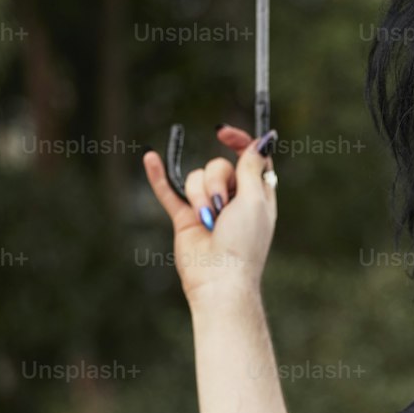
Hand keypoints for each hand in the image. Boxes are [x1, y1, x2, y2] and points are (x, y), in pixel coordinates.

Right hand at [143, 125, 277, 301]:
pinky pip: (168, 190)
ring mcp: (206, 207)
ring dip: (200, 197)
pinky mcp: (184, 218)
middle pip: (219, 166)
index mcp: (256, 194)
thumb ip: (252, 168)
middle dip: (217, 182)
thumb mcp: (254, 200)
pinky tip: (150, 157)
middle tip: (222, 208)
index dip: (239, 141)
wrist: (219, 279)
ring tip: (207, 222)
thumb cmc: (244, 243)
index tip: (222, 132)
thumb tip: (263, 140)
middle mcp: (232, 199)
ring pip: (195, 178)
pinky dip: (158, 175)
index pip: (248, 157)